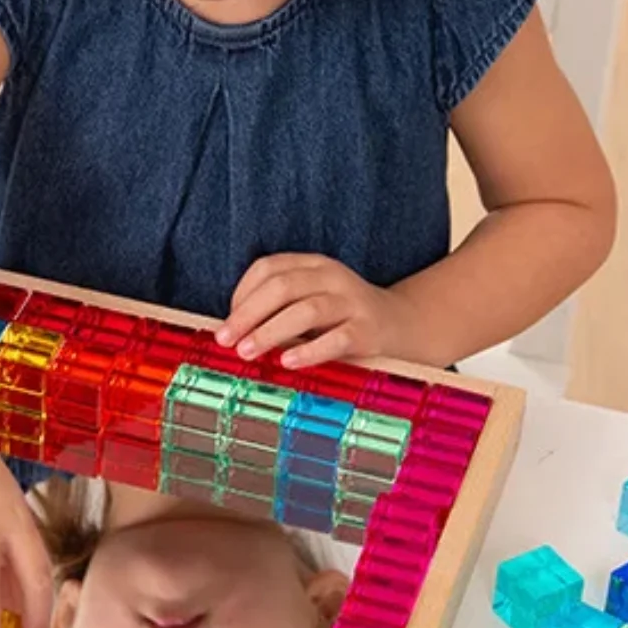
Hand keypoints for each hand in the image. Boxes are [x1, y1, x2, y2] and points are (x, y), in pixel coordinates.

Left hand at [216, 254, 415, 368]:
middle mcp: (332, 277)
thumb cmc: (342, 318)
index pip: (268, 268)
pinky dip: (309, 350)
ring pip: (307, 310)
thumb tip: (233, 332)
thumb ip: (278, 309)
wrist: (401, 325)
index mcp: (313, 264)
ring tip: (248, 352)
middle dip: (248, 314)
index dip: (242, 294)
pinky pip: (337, 339)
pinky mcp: (368, 331)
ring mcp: (352, 302)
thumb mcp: (311, 301)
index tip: (226, 323)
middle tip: (226, 339)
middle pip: (282, 287)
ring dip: (271, 331)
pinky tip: (287, 362)